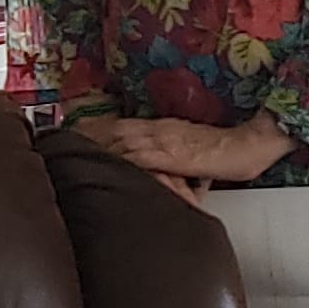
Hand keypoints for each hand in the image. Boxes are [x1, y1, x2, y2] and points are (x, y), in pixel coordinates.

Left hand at [81, 114, 295, 199]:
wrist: (248, 145)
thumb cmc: (229, 153)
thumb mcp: (196, 158)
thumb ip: (178, 165)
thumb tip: (170, 179)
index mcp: (163, 130)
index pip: (124, 128)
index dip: (99, 130)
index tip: (77, 133)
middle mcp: (158, 131)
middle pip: (114, 131)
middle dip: (87, 135)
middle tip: (60, 139)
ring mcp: (161, 141)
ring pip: (119, 140)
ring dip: (94, 144)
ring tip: (69, 149)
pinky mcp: (168, 155)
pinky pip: (137, 157)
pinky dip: (116, 158)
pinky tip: (99, 161)